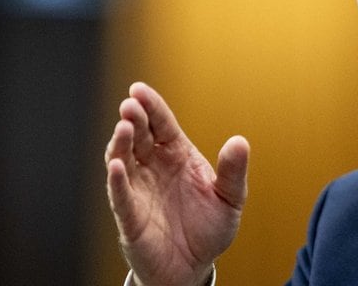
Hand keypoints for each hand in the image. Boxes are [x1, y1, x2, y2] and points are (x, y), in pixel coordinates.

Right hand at [105, 82, 249, 285]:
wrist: (194, 267)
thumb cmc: (209, 228)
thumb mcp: (230, 198)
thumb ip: (234, 172)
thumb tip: (240, 142)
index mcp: (178, 156)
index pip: (162, 125)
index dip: (151, 106)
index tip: (138, 89)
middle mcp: (154, 168)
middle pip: (140, 137)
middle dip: (134, 119)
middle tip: (130, 105)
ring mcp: (139, 190)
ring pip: (124, 160)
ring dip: (121, 143)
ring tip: (124, 127)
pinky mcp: (130, 217)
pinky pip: (120, 196)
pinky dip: (118, 181)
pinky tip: (117, 166)